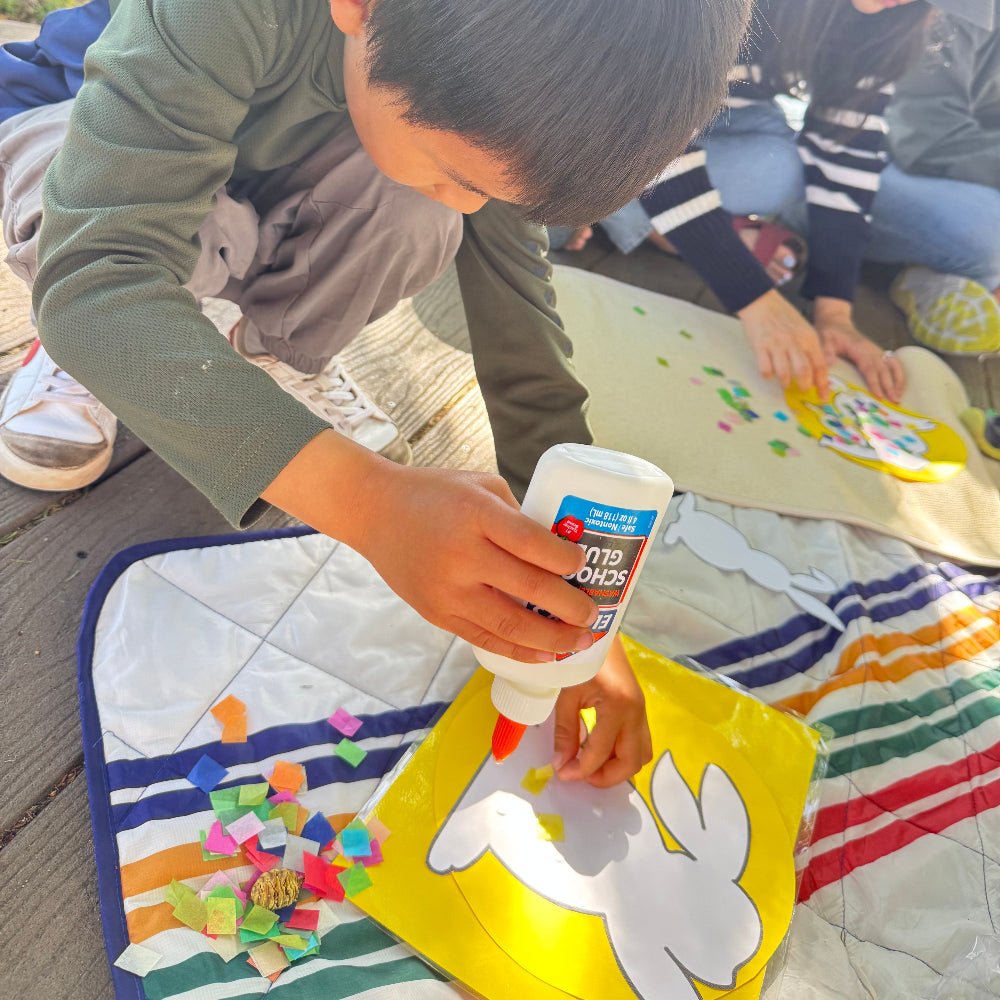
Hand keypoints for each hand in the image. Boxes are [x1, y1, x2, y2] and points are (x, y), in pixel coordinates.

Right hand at [263, 430, 599, 661]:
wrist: (374, 512)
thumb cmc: (435, 493)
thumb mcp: (481, 486)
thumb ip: (518, 515)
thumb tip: (560, 550)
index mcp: (476, 514)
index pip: (533, 543)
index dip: (567, 560)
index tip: (583, 564)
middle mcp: (462, 555)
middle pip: (529, 588)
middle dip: (570, 607)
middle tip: (593, 613)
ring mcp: (447, 589)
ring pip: (509, 626)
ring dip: (552, 640)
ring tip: (579, 642)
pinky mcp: (437, 613)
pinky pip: (484, 639)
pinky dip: (518, 650)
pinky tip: (544, 655)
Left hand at [550, 636, 652, 787]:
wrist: (598, 630)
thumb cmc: (579, 657)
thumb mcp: (567, 695)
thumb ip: (565, 733)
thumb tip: (561, 766)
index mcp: (617, 706)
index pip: (600, 752)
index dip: (580, 770)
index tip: (562, 774)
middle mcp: (636, 712)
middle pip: (631, 762)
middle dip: (606, 776)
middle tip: (579, 775)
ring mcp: (641, 710)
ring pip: (641, 754)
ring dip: (618, 767)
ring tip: (590, 764)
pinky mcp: (639, 708)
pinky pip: (639, 742)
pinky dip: (622, 753)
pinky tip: (599, 749)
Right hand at [737, 289, 829, 397]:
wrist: (762, 302)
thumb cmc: (783, 317)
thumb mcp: (803, 329)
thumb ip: (809, 348)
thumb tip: (814, 372)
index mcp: (809, 338)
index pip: (820, 365)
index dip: (823, 384)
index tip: (823, 397)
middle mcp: (795, 342)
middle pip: (804, 372)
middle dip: (804, 386)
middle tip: (802, 389)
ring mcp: (777, 345)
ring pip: (784, 373)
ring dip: (785, 382)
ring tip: (785, 383)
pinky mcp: (761, 346)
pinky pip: (766, 369)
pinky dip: (768, 375)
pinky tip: (769, 373)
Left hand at [813, 297, 904, 403]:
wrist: (835, 322)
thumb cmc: (829, 332)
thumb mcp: (824, 339)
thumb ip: (826, 350)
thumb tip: (829, 362)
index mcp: (859, 348)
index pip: (869, 367)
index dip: (875, 381)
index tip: (879, 395)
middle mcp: (871, 350)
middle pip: (883, 369)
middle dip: (889, 386)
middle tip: (894, 402)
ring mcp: (876, 351)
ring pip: (891, 366)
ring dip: (897, 381)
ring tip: (898, 397)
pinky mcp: (877, 353)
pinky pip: (892, 363)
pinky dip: (898, 374)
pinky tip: (899, 386)